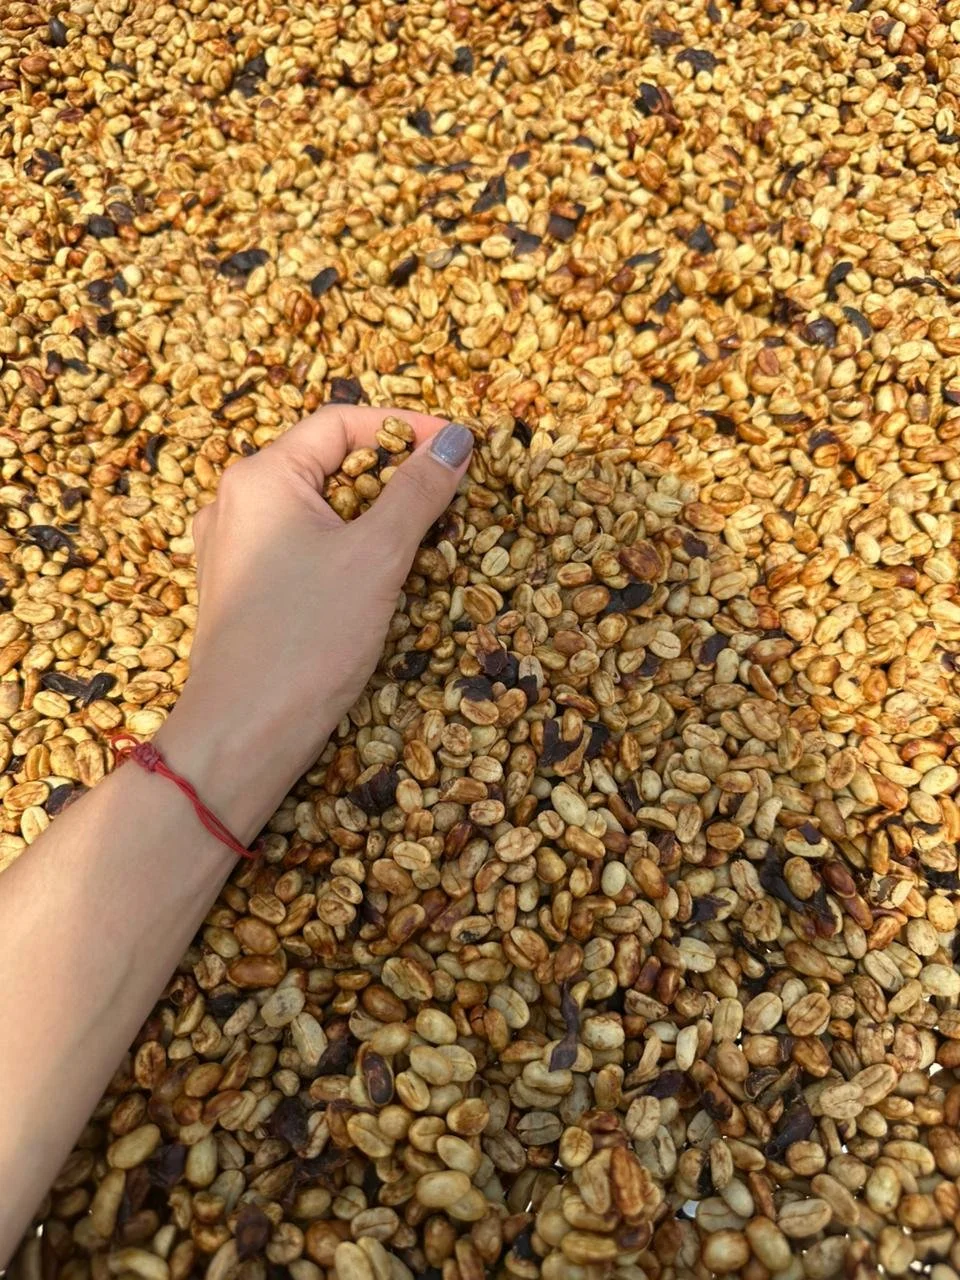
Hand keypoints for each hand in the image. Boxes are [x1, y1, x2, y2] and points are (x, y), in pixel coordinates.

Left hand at [155, 407, 473, 841]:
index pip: (341, 423)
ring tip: (423, 538)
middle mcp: (236, 502)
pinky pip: (299, 549)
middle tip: (449, 495)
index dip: (405, 428)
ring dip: (372, 517)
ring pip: (316, 511)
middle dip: (392, 476)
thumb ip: (418, 491)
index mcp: (262, 477)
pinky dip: (343, 551)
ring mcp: (231, 550)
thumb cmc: (309, 639)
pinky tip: (377, 579)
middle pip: (328, 464)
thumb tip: (456, 439)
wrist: (243, 735)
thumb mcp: (377, 557)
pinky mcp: (239, 592)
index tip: (460, 447)